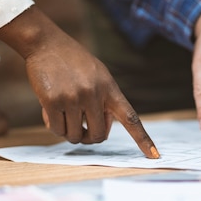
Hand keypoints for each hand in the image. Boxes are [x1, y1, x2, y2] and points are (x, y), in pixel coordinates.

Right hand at [0, 6, 158, 157]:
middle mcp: (94, 94)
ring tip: (64, 114)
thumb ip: (105, 100)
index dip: (143, 139)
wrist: (46, 43)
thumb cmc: (74, 62)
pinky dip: (54, 126)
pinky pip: (57, 130)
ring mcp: (74, 98)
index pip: (131, 118)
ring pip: (74, 136)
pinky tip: (49, 111)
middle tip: (81, 129)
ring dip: (68, 132)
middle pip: (98, 136)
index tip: (154, 156)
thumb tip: (102, 130)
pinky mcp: (53, 101)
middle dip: (88, 137)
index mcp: (110, 89)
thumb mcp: (99, 75)